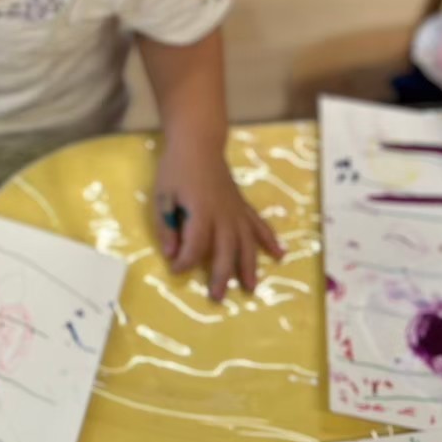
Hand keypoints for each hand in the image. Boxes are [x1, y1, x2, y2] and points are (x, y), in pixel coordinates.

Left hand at [154, 137, 282, 300]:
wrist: (199, 144)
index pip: (195, 244)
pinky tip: (279, 254)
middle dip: (221, 275)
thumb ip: (166, 225)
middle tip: (217, 297)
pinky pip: (259, 225)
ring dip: (249, 266)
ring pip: (246, 242)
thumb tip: (171, 253)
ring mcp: (237, 210)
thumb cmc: (176, 169)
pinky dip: (270, 240)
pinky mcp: (243, 206)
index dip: (185, 260)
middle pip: (225, 249)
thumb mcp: (162, 196)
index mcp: (201, 211)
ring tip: (250, 288)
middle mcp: (224, 214)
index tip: (175, 269)